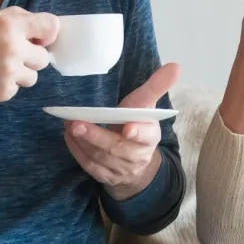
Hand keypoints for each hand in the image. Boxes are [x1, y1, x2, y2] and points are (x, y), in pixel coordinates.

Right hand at [0, 7, 58, 118]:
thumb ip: (17, 22)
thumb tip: (44, 32)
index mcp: (10, 25)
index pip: (51, 26)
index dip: (47, 33)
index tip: (39, 38)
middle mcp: (13, 48)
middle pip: (44, 58)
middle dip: (31, 57)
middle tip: (11, 55)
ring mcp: (9, 73)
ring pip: (33, 77)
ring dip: (20, 73)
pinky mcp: (3, 92)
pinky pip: (16, 89)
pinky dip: (5, 85)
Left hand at [65, 62, 180, 199]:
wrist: (135, 161)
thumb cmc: (137, 124)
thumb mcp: (146, 106)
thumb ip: (156, 87)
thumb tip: (175, 66)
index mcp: (150, 137)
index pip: (146, 135)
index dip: (138, 132)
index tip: (128, 128)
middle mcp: (138, 156)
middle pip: (117, 148)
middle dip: (97, 136)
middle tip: (77, 123)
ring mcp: (121, 169)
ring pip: (100, 157)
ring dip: (82, 141)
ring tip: (69, 124)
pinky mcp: (106, 177)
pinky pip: (90, 166)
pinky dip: (77, 151)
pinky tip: (69, 137)